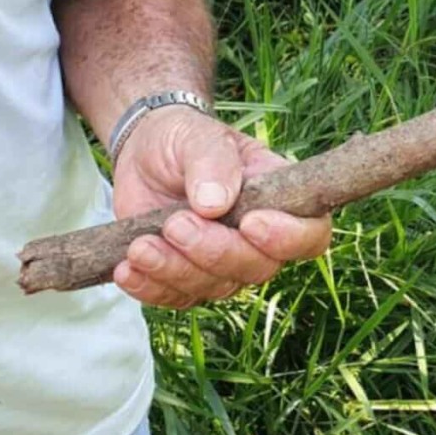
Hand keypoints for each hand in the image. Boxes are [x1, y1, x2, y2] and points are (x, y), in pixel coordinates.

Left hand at [110, 106, 331, 308]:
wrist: (144, 154)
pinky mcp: (187, 279)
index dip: (288, 237)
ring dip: (175, 271)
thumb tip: (214, 203)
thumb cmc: (185, 139)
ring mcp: (224, 264)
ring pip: (215, 288)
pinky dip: (150, 287)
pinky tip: (126, 268)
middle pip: (258, 269)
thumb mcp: (199, 136)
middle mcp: (260, 241)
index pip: (310, 235)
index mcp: (281, 200)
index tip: (250, 223)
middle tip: (175, 224)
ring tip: (140, 246)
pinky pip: (176, 298)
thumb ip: (212, 162)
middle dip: (215, 251)